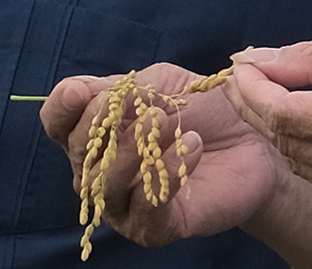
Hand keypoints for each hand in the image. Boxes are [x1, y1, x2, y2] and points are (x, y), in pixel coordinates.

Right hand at [40, 63, 291, 247]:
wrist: (253, 144)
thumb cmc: (203, 111)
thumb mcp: (163, 84)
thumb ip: (127, 87)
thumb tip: (90, 92)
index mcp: (98, 133)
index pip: (58, 123)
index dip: (62, 107)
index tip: (80, 92)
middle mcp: (102, 171)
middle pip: (77, 153)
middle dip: (100, 125)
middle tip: (142, 105)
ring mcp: (125, 204)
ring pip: (105, 183)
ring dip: (132, 149)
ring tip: (165, 120)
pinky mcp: (156, 227)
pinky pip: (146, 206)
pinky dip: (166, 172)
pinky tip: (192, 145)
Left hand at [224, 37, 311, 225]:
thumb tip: (256, 58)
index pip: (283, 114)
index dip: (252, 88)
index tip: (238, 63)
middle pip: (285, 141)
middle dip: (257, 106)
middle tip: (244, 74)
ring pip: (300, 163)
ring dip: (280, 128)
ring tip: (274, 91)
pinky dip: (311, 151)